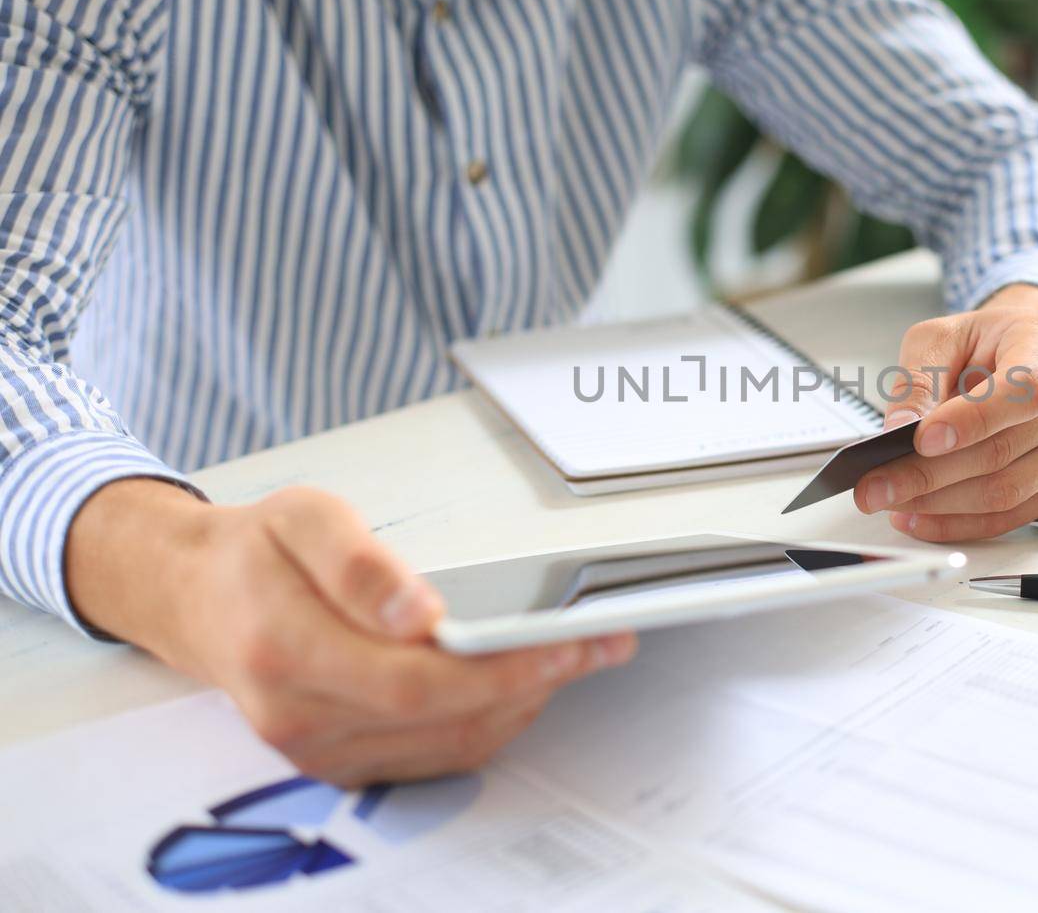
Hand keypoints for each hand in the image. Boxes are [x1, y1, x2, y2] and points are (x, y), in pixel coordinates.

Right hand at [66, 480, 633, 785]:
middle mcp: (301, 717)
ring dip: (522, 704)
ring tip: (574, 655)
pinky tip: (521, 682)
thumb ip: (359, 563)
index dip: (502, 667)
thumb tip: (417, 611)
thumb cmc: (257, 552)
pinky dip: (489, 722)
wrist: (197, 597)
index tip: (569, 642)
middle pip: (445, 719)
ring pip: (449, 745)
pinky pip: (434, 755)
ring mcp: (319, 751)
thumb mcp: (302, 517)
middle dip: (535, 681)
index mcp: (288, 651)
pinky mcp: (341, 761)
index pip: (416, 680)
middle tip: (599, 642)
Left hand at [853, 284, 1037, 540]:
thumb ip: (919, 379)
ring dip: (938, 505)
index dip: (972, 420)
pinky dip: (957, 523)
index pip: (1024, 391)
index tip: (921, 439)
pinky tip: (919, 516)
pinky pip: (1008, 517)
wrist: (1024, 354)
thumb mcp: (942, 338)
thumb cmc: (987, 343)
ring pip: (1003, 493)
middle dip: (928, 474)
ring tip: (891, 500)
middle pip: (1001, 451)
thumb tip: (899, 428)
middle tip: (876, 485)